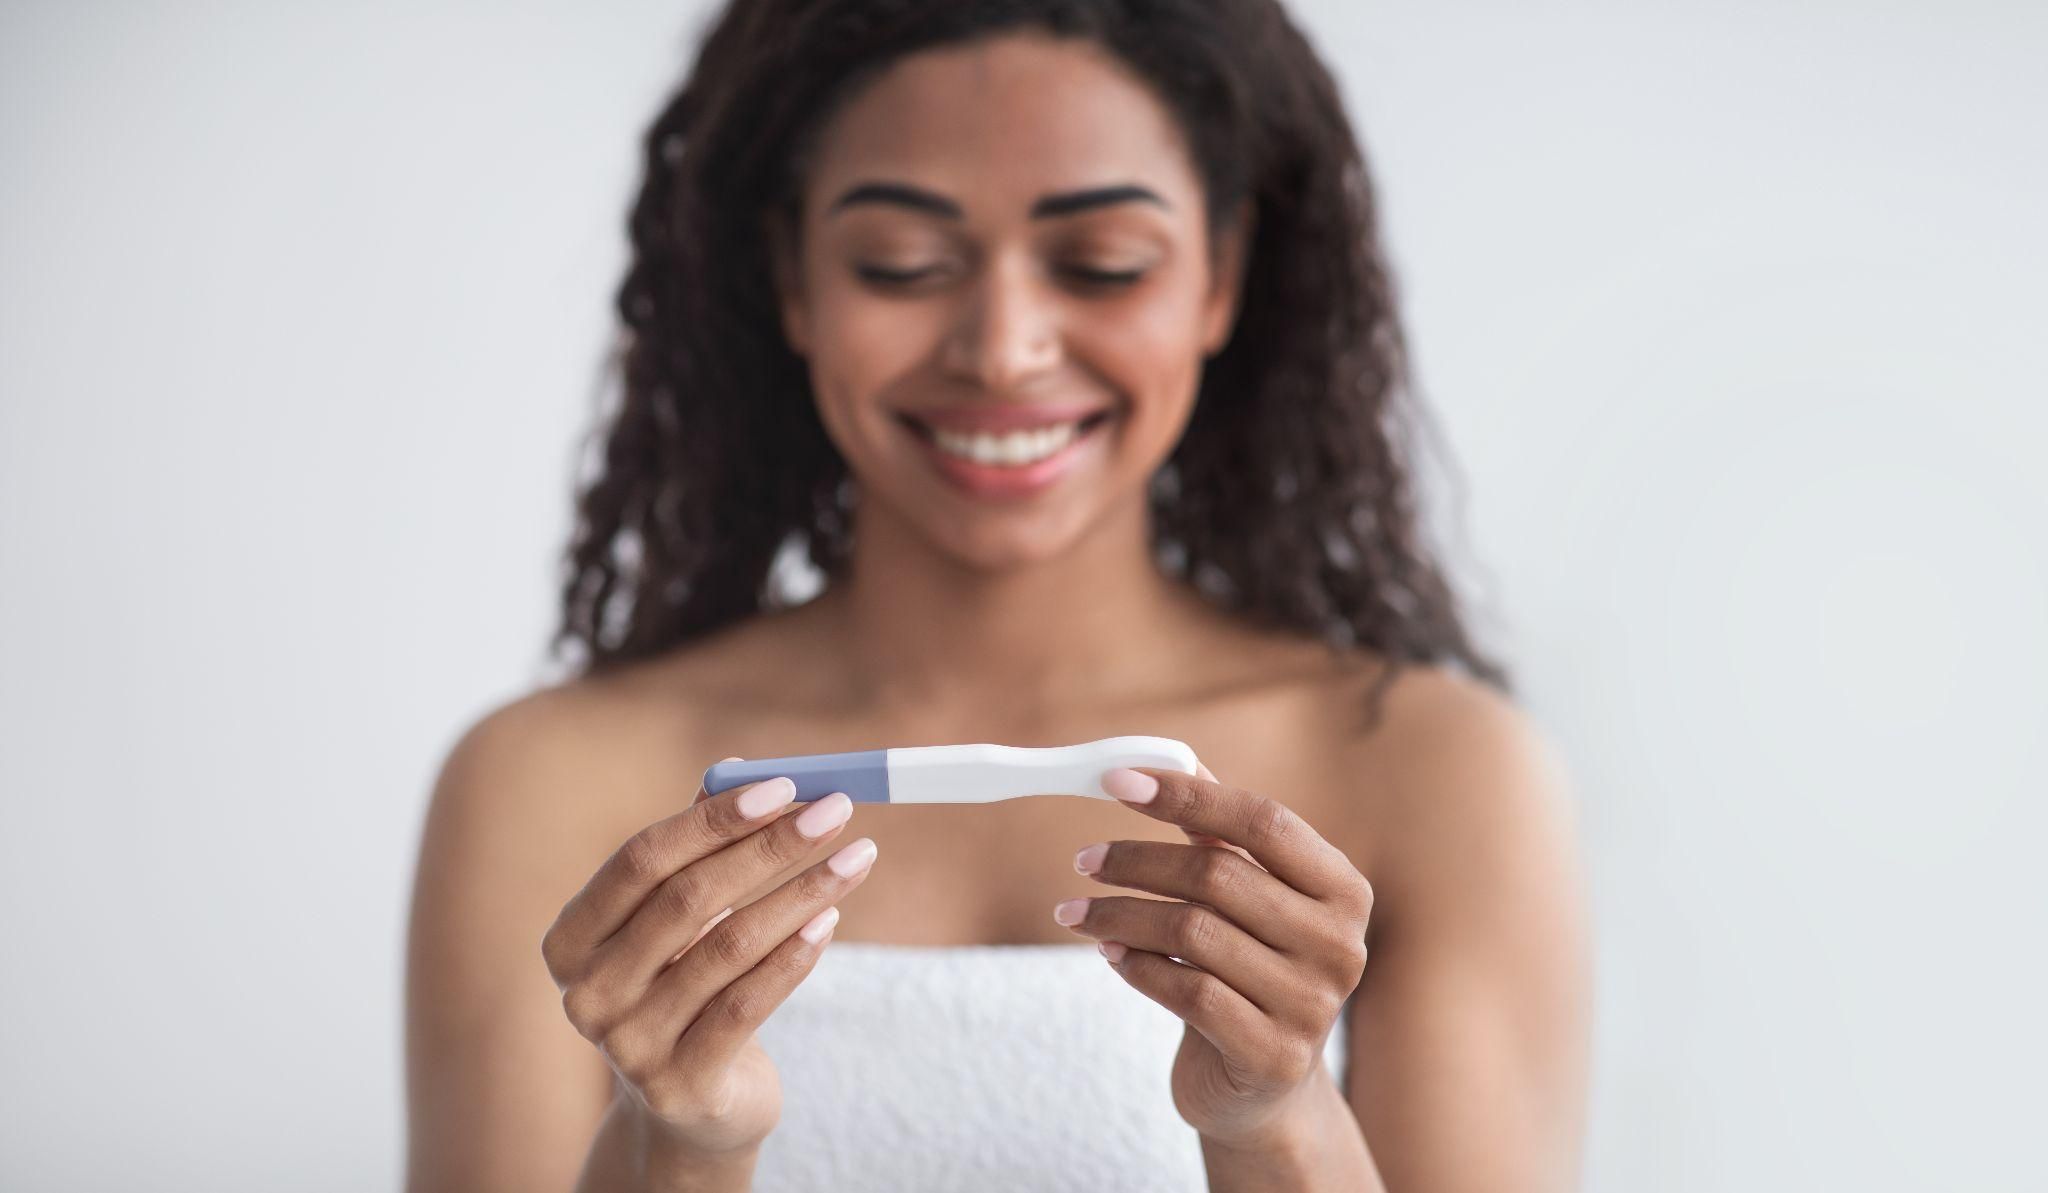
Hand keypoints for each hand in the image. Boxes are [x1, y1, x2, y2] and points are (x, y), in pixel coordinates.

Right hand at [541, 759, 878, 1156]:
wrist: (693, 1109)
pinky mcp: (680, 1085)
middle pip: (687, 899)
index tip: (786, 785)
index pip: (641, 860)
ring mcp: (629, 1045)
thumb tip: (740, 769)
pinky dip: (795, 956)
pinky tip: (830, 920)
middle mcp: (587, 994)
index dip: (714, 820)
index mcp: (571, 940)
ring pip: (729, 947)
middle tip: (838, 810)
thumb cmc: (685, 988)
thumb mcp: (677, 924)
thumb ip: (697, 852)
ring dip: (802, 893)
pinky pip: (748, 1004)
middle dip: (771, 846)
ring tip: (856, 857)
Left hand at [1057, 760, 1372, 1146]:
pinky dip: (1136, 966)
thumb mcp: (1249, 901)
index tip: (1116, 781)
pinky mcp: (1273, 1055)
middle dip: (1136, 860)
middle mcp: (1340, 945)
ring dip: (1119, 915)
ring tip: (1077, 912)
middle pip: (1218, 876)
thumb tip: (1172, 760)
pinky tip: (1109, 955)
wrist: (1263, 1087)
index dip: (1188, 796)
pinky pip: (1186, 991)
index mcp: (1344, 890)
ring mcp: (1312, 1005)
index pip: (1263, 821)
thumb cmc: (1250, 971)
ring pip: (1192, 933)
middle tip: (1083, 859)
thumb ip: (1221, 837)